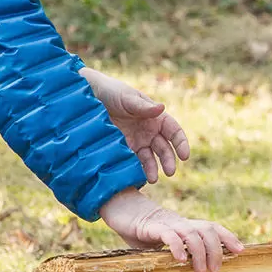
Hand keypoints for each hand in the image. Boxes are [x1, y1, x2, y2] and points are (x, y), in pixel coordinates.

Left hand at [81, 68, 188, 183]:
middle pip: (164, 149)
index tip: (185, 156)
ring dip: (153, 169)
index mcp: (156, 118)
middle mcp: (150, 132)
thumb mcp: (128, 98)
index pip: (174, 132)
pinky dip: (137, 169)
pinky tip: (137, 176)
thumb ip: (144, 106)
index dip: (181, 144)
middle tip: (170, 172)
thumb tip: (162, 108)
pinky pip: (133, 161)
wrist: (86, 98)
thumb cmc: (111, 92)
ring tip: (152, 179)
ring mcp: (137, 141)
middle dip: (169, 160)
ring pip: (150, 158)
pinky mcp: (123, 149)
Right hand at [98, 188, 243, 271]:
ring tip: (201, 270)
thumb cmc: (144, 232)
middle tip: (216, 270)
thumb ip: (177, 253)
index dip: (228, 237)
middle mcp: (181, 223)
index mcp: (187, 226)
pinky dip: (177, 247)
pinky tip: (180, 260)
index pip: (213, 228)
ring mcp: (168, 223)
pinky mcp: (152, 227)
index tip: (241, 250)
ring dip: (200, 252)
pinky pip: (168, 235)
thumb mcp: (163, 245)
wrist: (122, 211)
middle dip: (217, 249)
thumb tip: (190, 271)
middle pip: (208, 230)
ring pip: (192, 233)